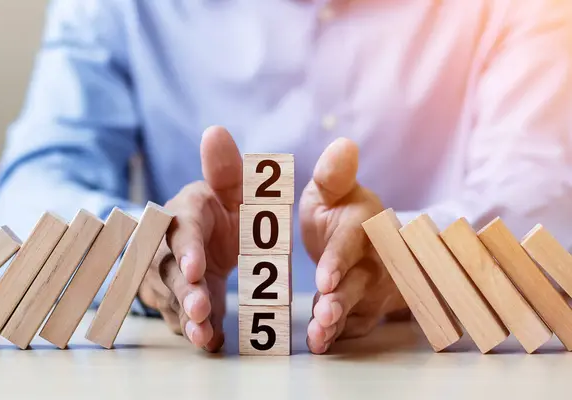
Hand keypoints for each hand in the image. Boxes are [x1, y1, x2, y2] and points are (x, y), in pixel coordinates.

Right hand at [138, 126, 241, 351]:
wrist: (209, 235)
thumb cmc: (222, 208)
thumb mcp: (231, 188)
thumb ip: (226, 168)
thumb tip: (215, 130)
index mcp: (183, 212)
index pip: (178, 228)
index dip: (185, 248)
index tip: (195, 268)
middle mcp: (164, 244)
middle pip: (167, 268)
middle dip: (182, 290)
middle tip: (200, 309)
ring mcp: (163, 273)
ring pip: (168, 297)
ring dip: (185, 316)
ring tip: (204, 335)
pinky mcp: (170, 297)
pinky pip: (176, 315)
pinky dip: (192, 329)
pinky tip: (210, 341)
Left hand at [300, 138, 408, 353]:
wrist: (363, 240)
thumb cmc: (340, 212)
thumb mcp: (333, 190)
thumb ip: (333, 175)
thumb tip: (343, 144)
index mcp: (364, 222)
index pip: (354, 240)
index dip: (340, 259)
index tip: (325, 279)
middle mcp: (374, 256)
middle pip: (362, 280)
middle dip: (344, 298)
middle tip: (324, 313)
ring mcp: (372, 285)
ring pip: (358, 307)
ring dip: (339, 321)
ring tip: (319, 335)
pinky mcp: (365, 307)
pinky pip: (354, 324)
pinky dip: (338, 335)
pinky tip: (320, 343)